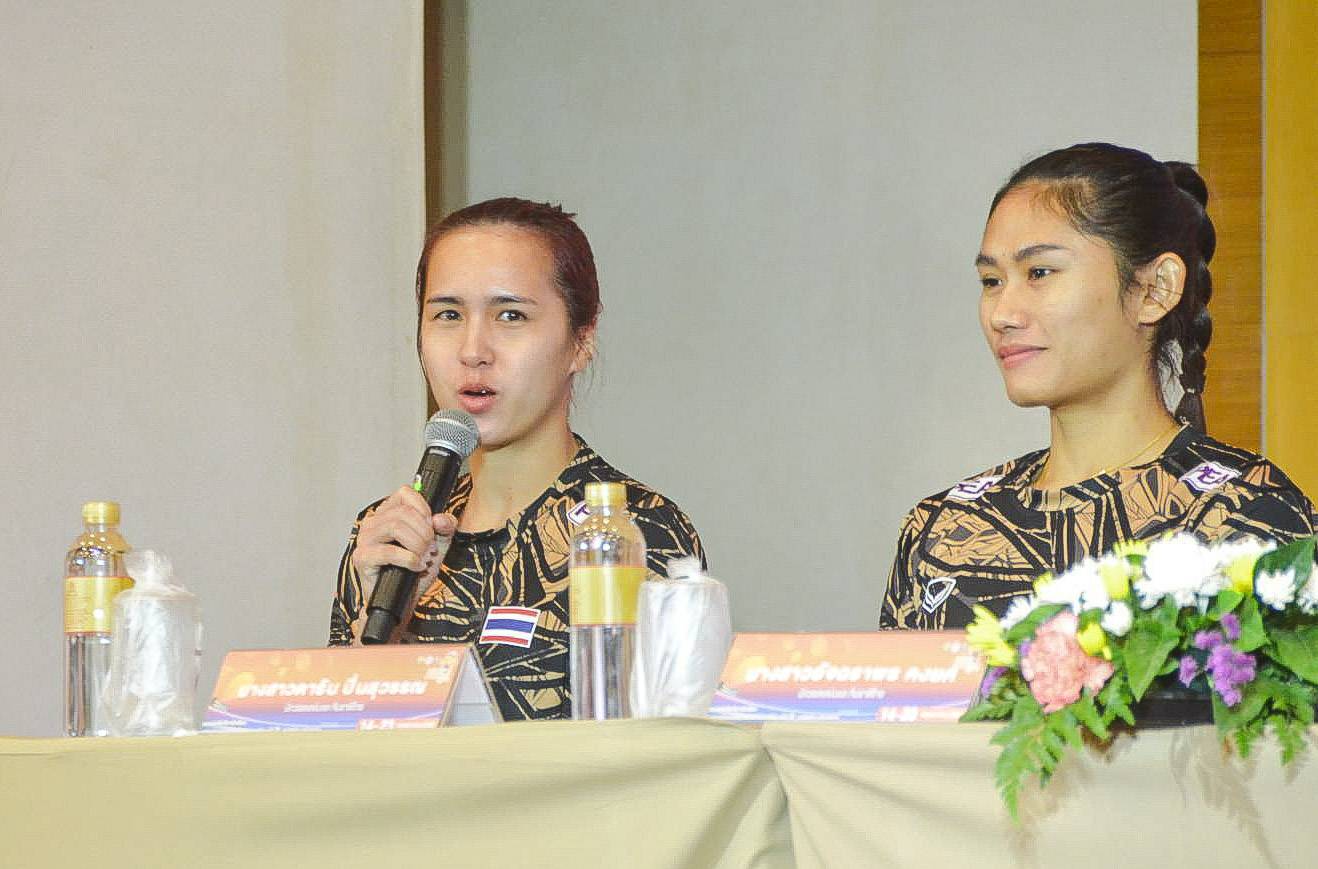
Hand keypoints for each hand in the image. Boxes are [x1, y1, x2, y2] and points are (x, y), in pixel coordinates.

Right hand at [350, 485, 457, 640]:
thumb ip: (445, 527)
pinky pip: (388, 552)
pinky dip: (408, 559)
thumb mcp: (437, 544)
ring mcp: (365, 539)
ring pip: (395, 527)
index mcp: (388, 513)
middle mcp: (373, 522)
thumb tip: (441, 519)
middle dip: (424, 532)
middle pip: (403, 513)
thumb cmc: (414, 570)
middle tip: (430, 549)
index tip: (432, 527)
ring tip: (423, 557)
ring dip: (417, 544)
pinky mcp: (362, 558)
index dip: (424, 509)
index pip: (405, 493)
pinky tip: (415, 566)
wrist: (402, 600)